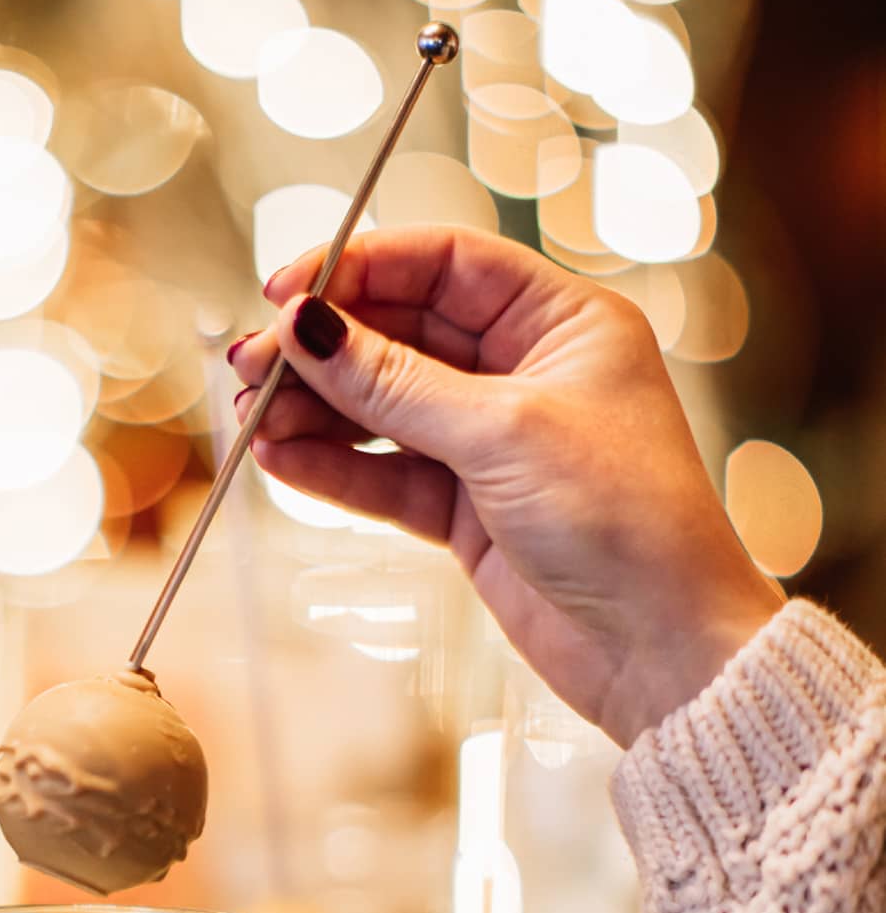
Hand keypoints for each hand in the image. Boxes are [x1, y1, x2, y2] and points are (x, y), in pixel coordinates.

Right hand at [228, 226, 781, 746]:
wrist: (659, 648)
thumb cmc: (626, 521)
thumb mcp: (503, 433)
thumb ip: (395, 383)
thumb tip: (310, 328)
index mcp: (561, 322)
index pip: (443, 265)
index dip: (360, 267)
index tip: (287, 290)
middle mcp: (523, 373)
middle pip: (399, 335)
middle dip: (323, 348)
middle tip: (252, 364)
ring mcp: (489, 443)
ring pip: (381, 409)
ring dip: (316, 412)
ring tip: (255, 420)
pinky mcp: (464, 509)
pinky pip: (383, 474)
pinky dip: (333, 468)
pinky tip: (282, 460)